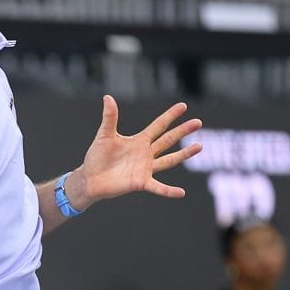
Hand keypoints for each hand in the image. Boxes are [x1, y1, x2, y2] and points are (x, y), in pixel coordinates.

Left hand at [68, 95, 203, 207]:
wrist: (90, 178)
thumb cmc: (97, 157)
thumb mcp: (104, 135)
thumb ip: (110, 117)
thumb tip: (108, 97)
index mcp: (139, 141)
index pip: (158, 125)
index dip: (170, 116)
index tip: (183, 106)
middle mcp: (146, 154)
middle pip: (168, 140)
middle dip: (182, 131)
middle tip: (198, 122)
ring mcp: (145, 168)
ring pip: (169, 160)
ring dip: (184, 154)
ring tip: (199, 146)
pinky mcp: (141, 183)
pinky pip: (158, 187)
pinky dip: (169, 191)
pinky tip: (181, 193)